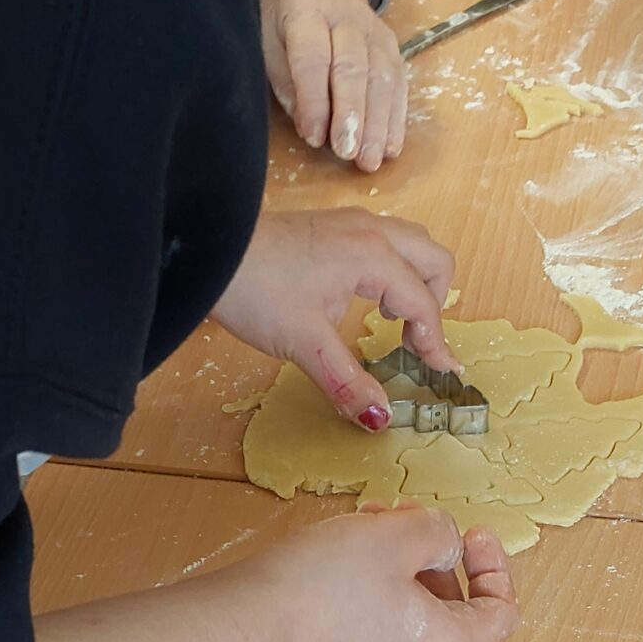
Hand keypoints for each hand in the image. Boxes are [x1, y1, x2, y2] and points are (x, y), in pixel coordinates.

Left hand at [213, 206, 456, 427]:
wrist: (203, 248)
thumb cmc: (254, 289)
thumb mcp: (304, 344)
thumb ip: (347, 381)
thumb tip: (380, 418)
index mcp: (373, 257)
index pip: (423, 303)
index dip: (434, 343)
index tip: (439, 373)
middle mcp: (371, 232)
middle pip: (434, 259)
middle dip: (434, 302)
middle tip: (411, 342)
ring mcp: (350, 222)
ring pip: (411, 242)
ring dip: (415, 279)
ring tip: (388, 317)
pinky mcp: (330, 224)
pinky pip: (383, 239)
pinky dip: (391, 266)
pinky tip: (361, 294)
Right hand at [244, 508, 519, 641]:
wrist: (242, 626)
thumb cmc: (323, 582)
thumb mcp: (398, 533)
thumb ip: (439, 532)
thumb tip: (443, 546)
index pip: (500, 615)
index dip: (493, 566)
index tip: (469, 532)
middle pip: (452, 616)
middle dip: (434, 559)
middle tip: (405, 518)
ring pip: (409, 623)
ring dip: (399, 572)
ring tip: (366, 530)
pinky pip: (375, 637)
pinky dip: (372, 598)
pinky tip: (339, 564)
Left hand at [261, 0, 406, 171]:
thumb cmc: (282, 16)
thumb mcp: (267, 39)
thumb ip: (285, 80)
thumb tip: (310, 128)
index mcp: (306, 5)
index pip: (312, 57)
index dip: (314, 99)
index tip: (313, 138)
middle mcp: (346, 13)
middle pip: (353, 67)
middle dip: (352, 114)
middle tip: (348, 154)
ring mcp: (375, 28)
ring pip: (381, 77)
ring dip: (378, 123)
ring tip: (370, 160)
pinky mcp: (392, 44)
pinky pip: (399, 83)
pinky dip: (396, 118)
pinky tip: (391, 147)